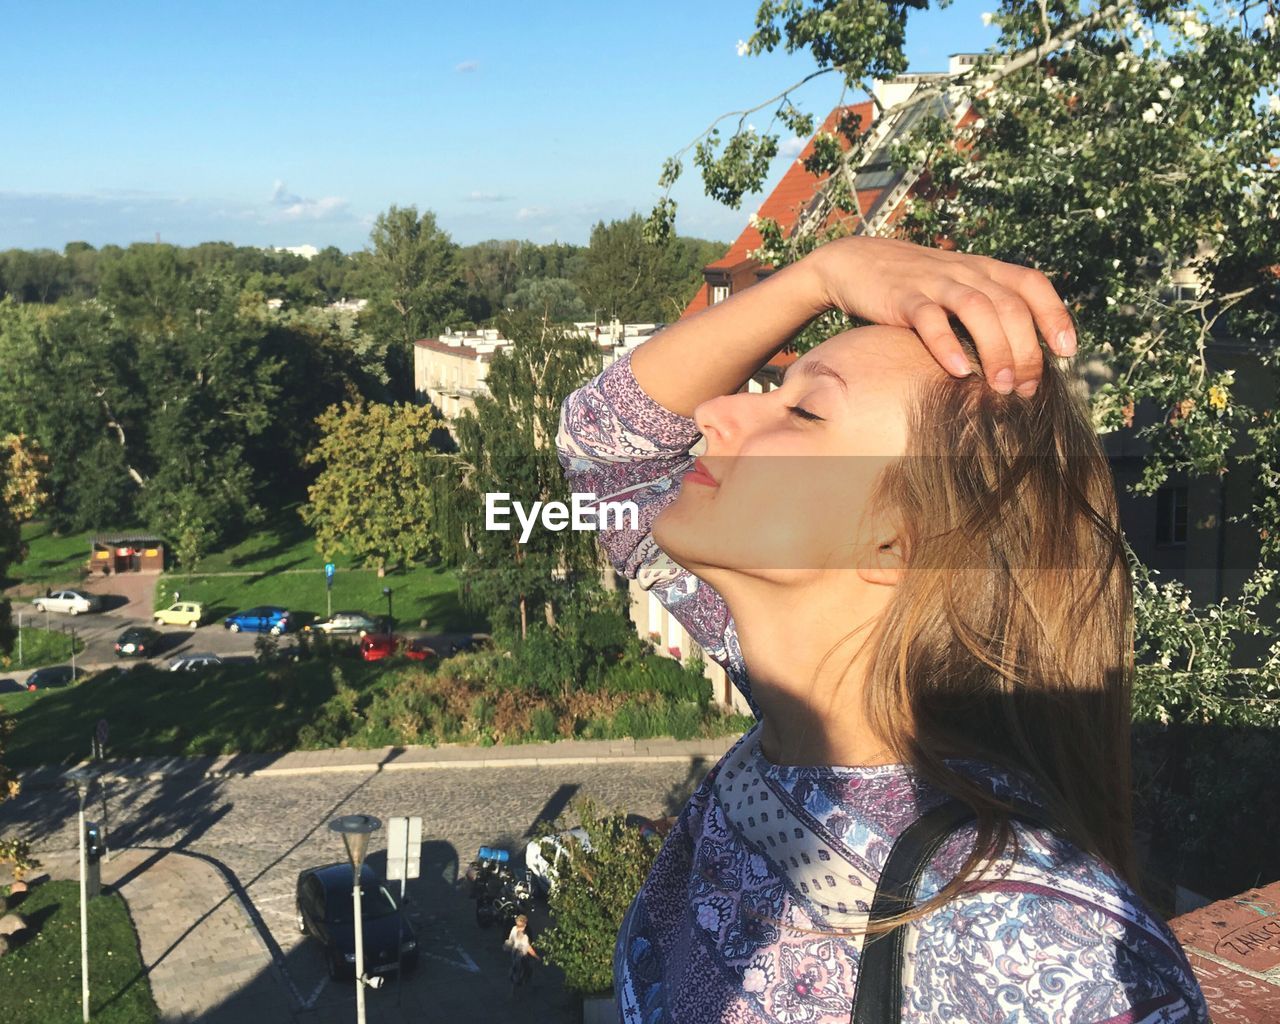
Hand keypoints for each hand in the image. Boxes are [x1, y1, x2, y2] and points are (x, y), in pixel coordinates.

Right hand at [806, 236, 1077, 395]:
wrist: (854, 263)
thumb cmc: (911, 286)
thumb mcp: (955, 286)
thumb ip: (985, 310)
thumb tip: (1018, 358)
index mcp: (983, 269)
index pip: (1032, 284)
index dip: (1055, 315)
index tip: (1066, 352)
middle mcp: (966, 272)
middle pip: (1011, 307)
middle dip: (1026, 350)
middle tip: (1027, 388)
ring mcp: (934, 283)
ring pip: (978, 310)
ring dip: (996, 350)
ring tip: (1001, 386)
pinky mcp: (903, 297)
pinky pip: (930, 319)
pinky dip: (946, 345)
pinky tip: (957, 371)